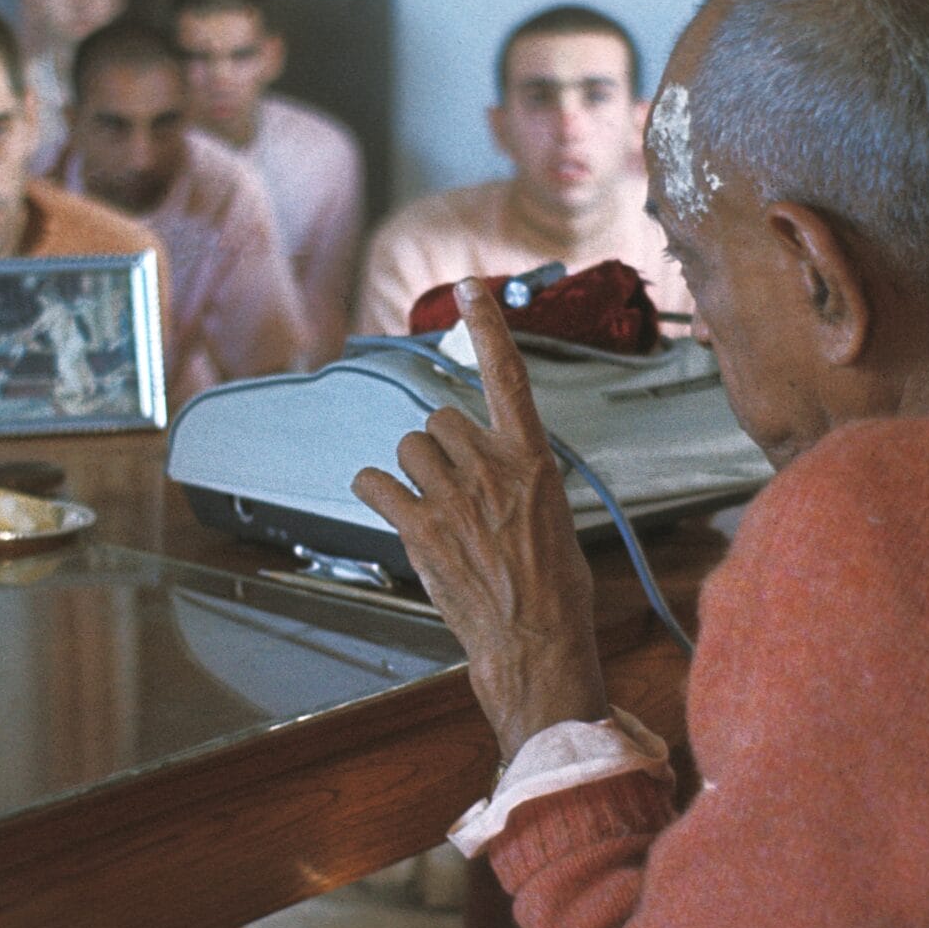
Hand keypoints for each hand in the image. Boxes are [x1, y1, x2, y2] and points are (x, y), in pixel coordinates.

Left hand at [353, 280, 608, 759]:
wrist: (537, 641)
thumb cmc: (554, 587)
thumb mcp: (554, 515)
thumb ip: (518, 478)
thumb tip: (496, 472)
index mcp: (532, 459)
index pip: (508, 375)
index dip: (487, 325)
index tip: (469, 286)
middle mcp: (491, 468)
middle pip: (438, 421)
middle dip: (438, 448)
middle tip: (453, 488)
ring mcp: (453, 497)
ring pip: (407, 449)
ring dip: (410, 471)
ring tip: (431, 507)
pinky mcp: (419, 529)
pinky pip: (374, 484)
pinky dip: (374, 492)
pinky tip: (389, 508)